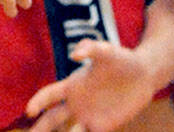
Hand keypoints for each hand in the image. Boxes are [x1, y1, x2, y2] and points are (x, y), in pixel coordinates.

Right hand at [27, 40, 155, 131]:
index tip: (30, 110)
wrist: (143, 75)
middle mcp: (76, 104)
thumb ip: (91, 49)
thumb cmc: (121, 59)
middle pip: (52, 120)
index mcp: (73, 86)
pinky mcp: (103, 127)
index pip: (50, 95)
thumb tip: (74, 55)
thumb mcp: (107, 51)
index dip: (39, 102)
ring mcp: (88, 117)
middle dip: (39, 129)